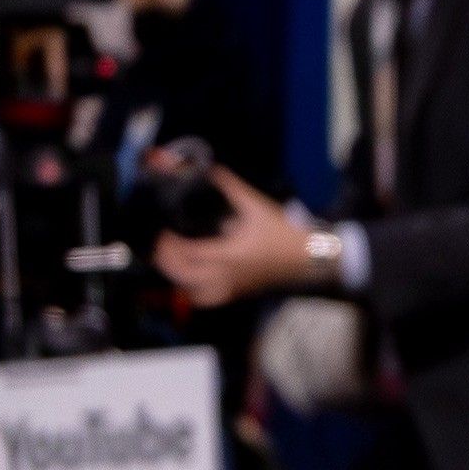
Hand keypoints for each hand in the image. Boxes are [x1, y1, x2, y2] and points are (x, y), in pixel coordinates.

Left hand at [154, 167, 321, 307]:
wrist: (306, 257)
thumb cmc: (282, 232)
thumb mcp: (256, 206)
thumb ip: (231, 188)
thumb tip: (211, 170)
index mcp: (229, 254)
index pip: (188, 253)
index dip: (169, 244)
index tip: (163, 230)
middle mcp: (226, 275)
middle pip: (183, 275)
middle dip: (166, 260)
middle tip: (161, 244)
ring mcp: (230, 287)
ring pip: (191, 291)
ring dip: (177, 277)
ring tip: (172, 260)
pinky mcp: (236, 292)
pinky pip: (206, 299)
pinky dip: (192, 292)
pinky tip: (189, 280)